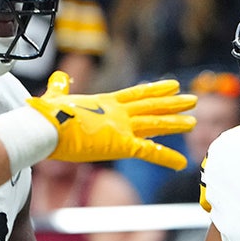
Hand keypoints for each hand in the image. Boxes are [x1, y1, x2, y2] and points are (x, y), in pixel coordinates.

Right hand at [27, 72, 195, 169]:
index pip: (135, 94)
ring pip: (155, 123)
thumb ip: (60, 88)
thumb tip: (58, 77)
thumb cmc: (46, 115)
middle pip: (151, 106)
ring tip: (193, 122)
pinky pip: (149, 152)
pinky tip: (182, 163)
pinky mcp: (121, 143)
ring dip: (175, 123)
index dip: (154, 90)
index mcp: (104, 102)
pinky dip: (166, 157)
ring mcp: (121, 127)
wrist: (46, 125)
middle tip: (192, 99)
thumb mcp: (55, 98)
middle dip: (172, 103)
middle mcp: (117, 112)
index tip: (171, 85)